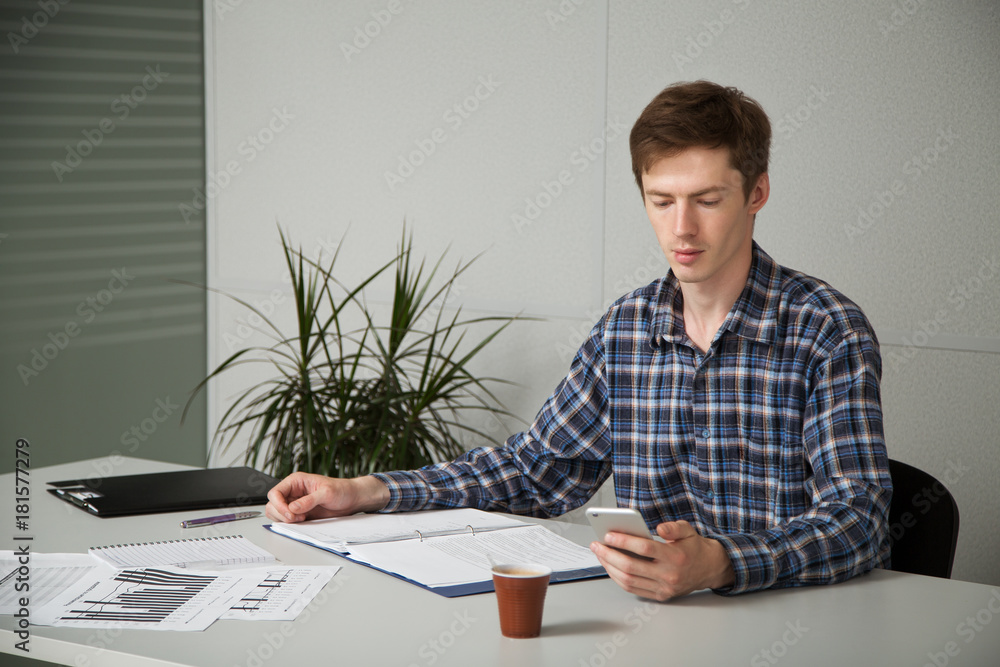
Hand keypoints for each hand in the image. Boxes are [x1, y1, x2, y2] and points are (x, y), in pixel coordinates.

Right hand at [265, 472, 389, 522]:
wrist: (351, 499)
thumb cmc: (341, 490)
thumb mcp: (327, 493)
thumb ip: (309, 500)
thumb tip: (293, 508)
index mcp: (296, 482)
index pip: (275, 493)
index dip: (278, 505)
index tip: (290, 514)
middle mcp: (292, 492)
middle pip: (272, 505)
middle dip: (281, 514)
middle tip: (297, 519)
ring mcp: (295, 504)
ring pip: (277, 514)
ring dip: (285, 520)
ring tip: (302, 520)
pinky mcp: (300, 514)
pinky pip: (287, 520)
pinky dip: (290, 524)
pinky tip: (303, 522)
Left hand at [590, 520, 734, 600]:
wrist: (709, 569)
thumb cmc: (693, 547)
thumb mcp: (687, 530)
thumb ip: (672, 527)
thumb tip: (659, 527)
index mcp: (675, 557)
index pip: (644, 548)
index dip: (623, 541)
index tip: (608, 535)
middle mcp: (668, 575)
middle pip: (631, 566)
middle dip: (609, 555)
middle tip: (596, 545)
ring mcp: (663, 588)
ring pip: (628, 580)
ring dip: (609, 567)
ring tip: (600, 555)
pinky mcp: (660, 595)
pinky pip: (633, 589)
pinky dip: (618, 578)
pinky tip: (610, 567)